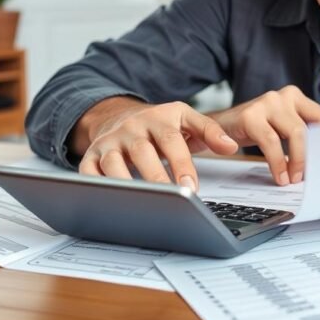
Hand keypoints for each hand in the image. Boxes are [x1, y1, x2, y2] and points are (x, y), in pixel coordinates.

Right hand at [76, 98, 238, 191]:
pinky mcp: (91, 155)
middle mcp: (132, 128)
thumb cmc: (158, 124)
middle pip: (143, 152)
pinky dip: (95, 186)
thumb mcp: (186, 119)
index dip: (182, 165)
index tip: (191, 188)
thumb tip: (231, 147)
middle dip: (157, 178)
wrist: (120, 116)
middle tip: (172, 199)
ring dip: (126, 183)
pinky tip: (110, 200)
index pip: (172, 141)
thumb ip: (210, 131)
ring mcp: (110, 141)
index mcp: (159, 118)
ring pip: (113, 163)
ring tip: (142, 204)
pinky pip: (88, 171)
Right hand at [209, 85, 319, 185]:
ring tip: (293, 179)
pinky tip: (279, 175)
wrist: (219, 127)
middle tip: (308, 177)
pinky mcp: (250, 115)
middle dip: (312, 156)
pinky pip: (271, 141)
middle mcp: (284, 96)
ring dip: (298, 161)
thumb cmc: (255, 129)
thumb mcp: (281, 128)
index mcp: (296, 97)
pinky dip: (277, 162)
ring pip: (296, 133)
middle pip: (310, 127)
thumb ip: (301, 136)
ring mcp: (267, 103)